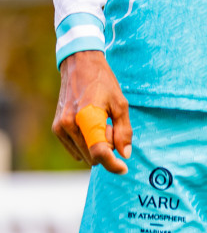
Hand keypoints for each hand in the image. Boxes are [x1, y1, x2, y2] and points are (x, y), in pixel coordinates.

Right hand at [53, 51, 131, 173]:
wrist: (80, 64)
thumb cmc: (103, 81)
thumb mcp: (120, 102)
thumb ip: (124, 130)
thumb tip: (125, 154)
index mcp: (87, 116)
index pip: (99, 152)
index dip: (113, 164)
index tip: (124, 167)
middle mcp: (69, 125)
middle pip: (93, 155)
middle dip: (107, 147)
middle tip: (111, 125)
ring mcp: (60, 128)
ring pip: (84, 155)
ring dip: (96, 145)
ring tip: (100, 121)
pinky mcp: (56, 129)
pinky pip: (75, 149)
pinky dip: (86, 143)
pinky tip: (90, 124)